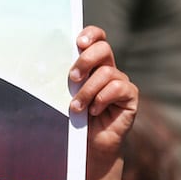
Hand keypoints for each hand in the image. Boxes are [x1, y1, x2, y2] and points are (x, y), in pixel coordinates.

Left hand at [69, 25, 138, 179]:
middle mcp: (109, 69)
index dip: (91, 34)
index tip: (78, 43)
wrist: (90, 144)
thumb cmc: (76, 118)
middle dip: (85, 60)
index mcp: (94, 64)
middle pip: (104, 48)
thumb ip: (67, 78)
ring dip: (87, 91)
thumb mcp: (67, 94)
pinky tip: (94, 111)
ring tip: (76, 107)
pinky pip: (118, 88)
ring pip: (106, 72)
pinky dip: (102, 99)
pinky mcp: (130, 96)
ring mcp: (122, 82)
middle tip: (72, 78)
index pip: (97, 38)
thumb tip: (49, 63)